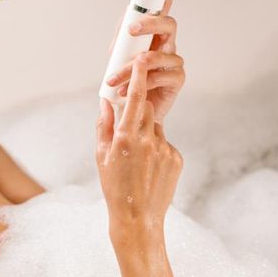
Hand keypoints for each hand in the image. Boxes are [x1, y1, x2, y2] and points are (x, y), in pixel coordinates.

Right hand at [96, 60, 181, 276]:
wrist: (137, 217)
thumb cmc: (115, 187)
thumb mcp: (101, 156)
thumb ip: (104, 125)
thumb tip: (105, 101)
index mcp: (126, 138)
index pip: (135, 99)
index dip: (138, 77)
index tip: (140, 60)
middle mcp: (147, 140)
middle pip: (147, 109)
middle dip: (138, 112)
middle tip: (129, 132)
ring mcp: (164, 149)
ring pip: (156, 128)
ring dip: (147, 134)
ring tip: (138, 160)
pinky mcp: (176, 158)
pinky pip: (165, 144)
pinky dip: (157, 150)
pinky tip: (149, 170)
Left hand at [104, 0, 183, 123]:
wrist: (133, 114)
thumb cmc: (127, 82)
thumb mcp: (118, 56)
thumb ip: (121, 38)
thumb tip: (125, 21)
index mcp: (155, 34)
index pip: (163, 6)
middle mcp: (168, 44)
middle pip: (169, 23)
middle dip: (150, 23)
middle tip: (131, 30)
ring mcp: (174, 61)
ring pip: (160, 53)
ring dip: (133, 66)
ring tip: (115, 79)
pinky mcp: (177, 80)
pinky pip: (162, 75)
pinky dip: (142, 82)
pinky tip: (128, 91)